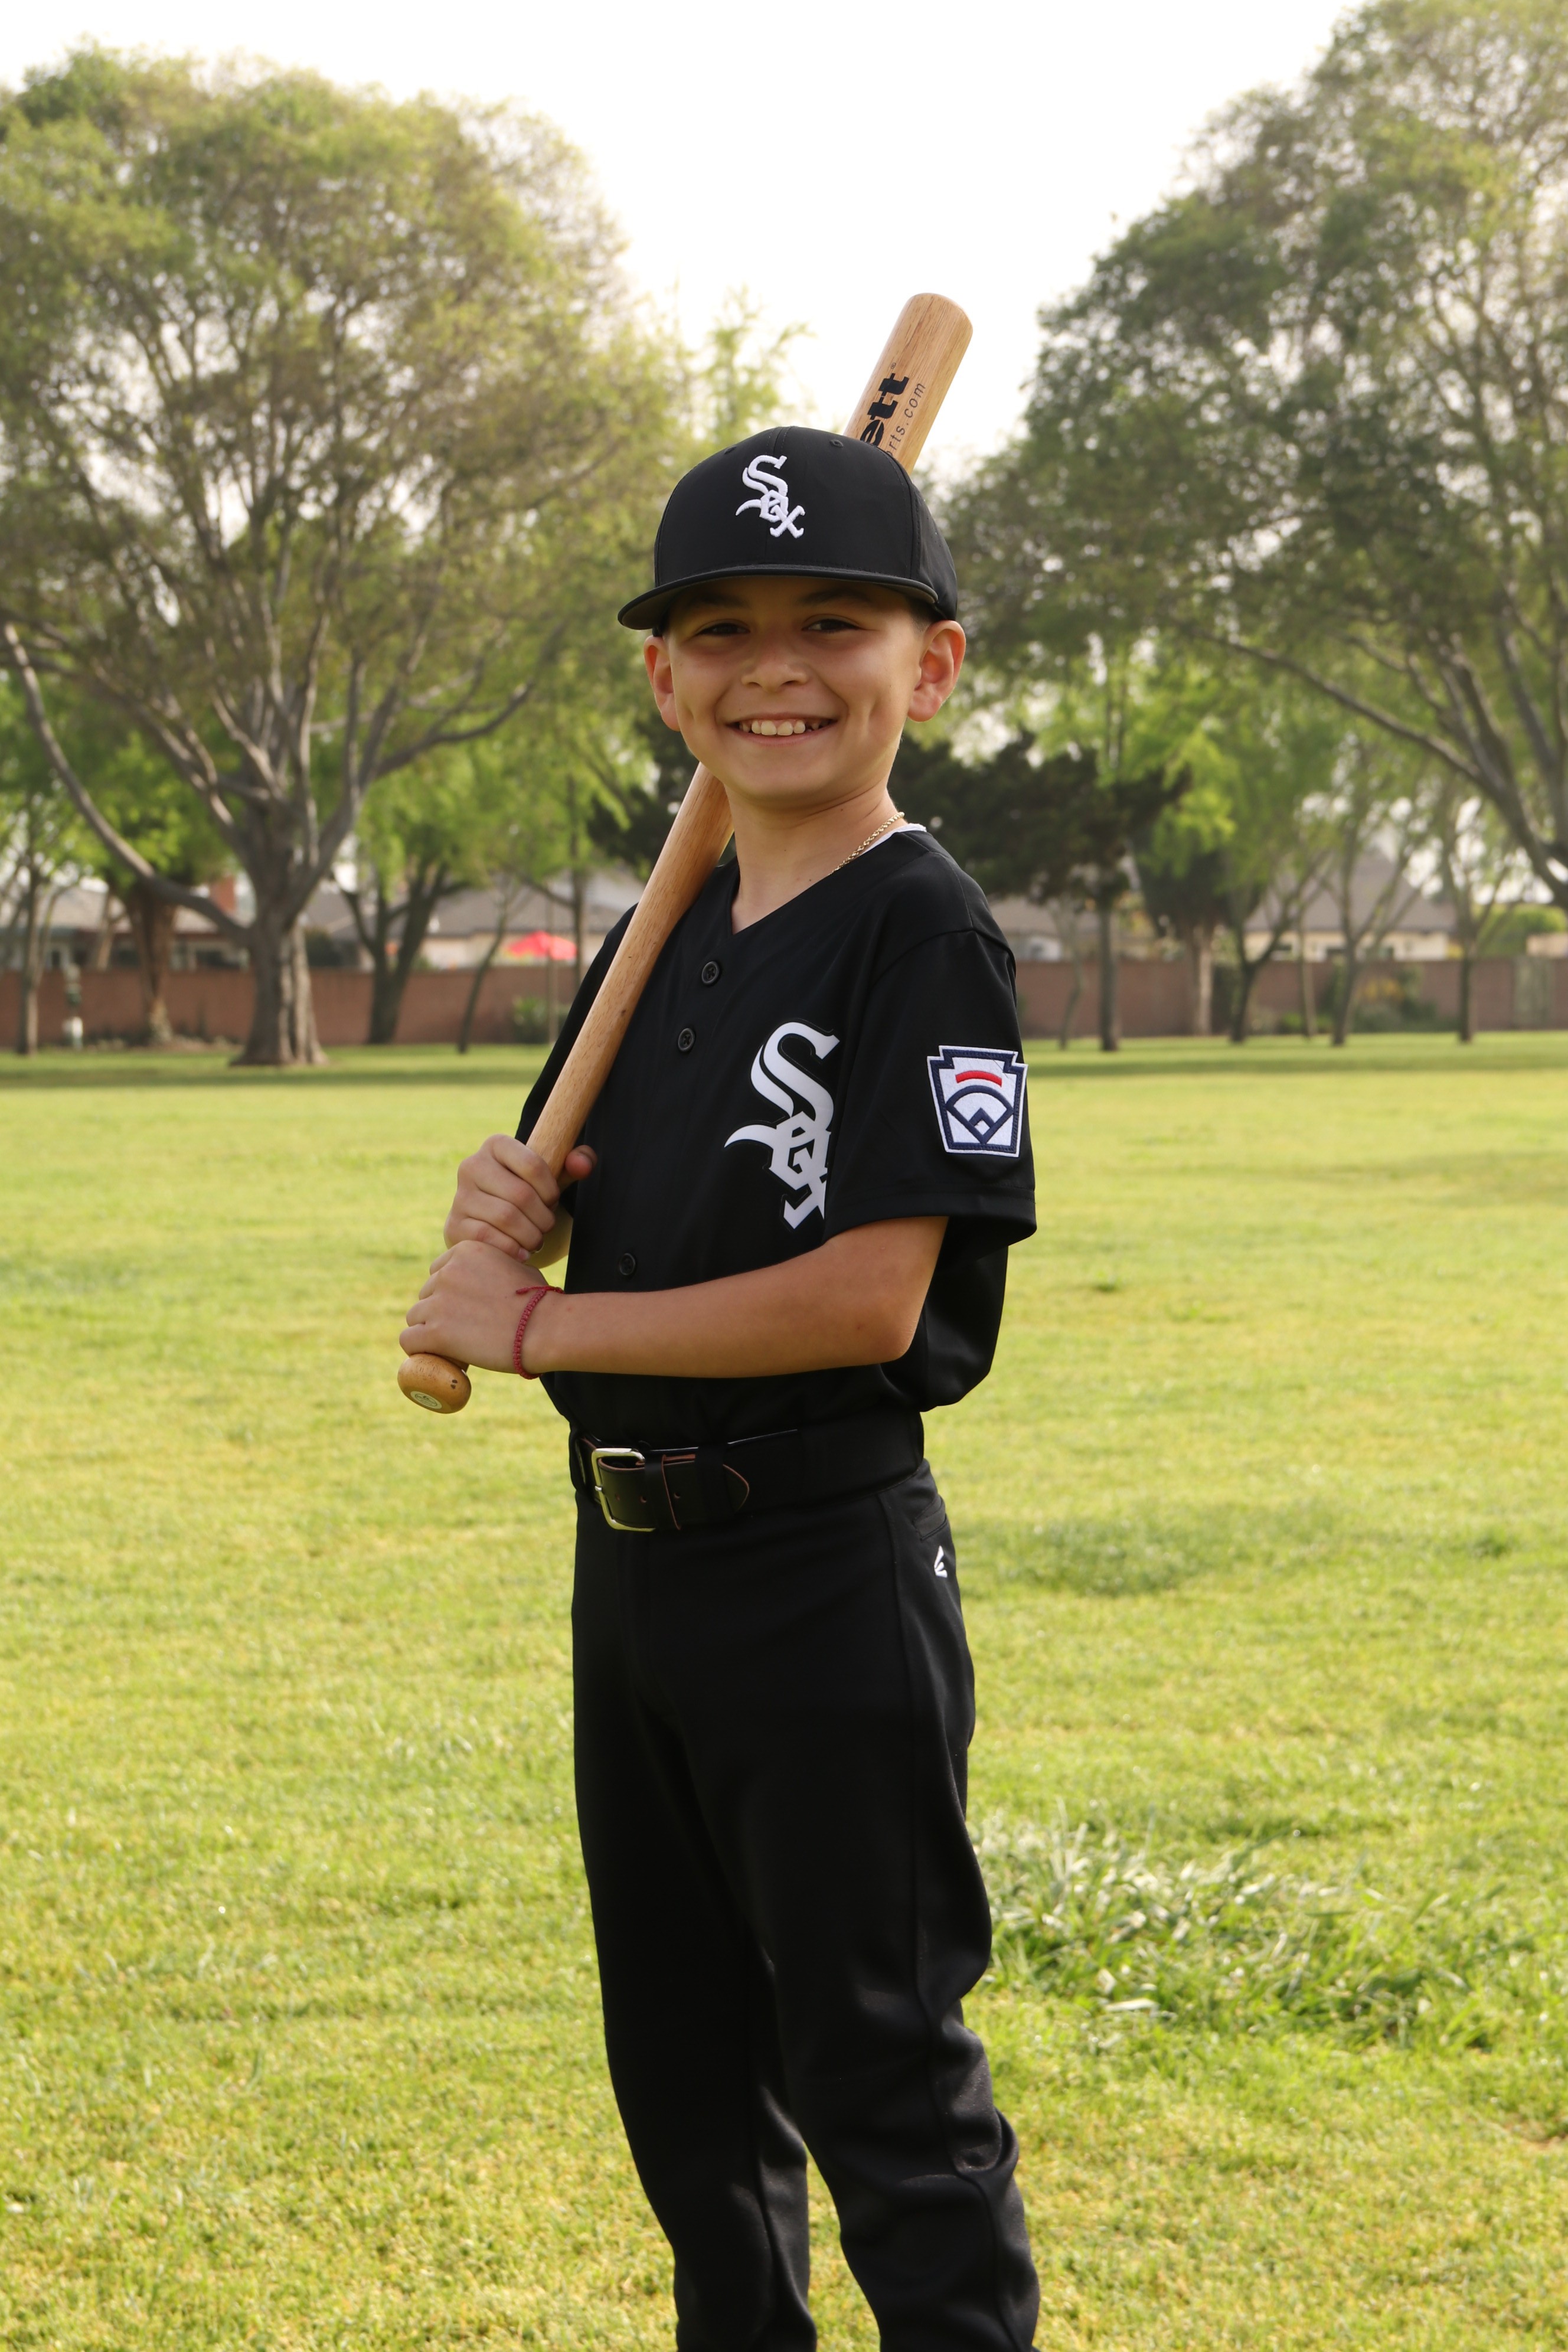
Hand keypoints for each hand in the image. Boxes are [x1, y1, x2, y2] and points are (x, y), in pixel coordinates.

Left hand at [400, 1240, 555, 1374]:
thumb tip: (490, 1281)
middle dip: (440, 1311)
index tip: (463, 1308)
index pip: (438, 1272)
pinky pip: (409, 1340)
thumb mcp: (515, 1266)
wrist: (544, 1327)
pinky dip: (418, 1349)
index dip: (449, 1292)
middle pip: (426, 1294)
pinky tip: (432, 1355)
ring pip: (415, 1317)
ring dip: (429, 1330)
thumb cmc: (539, 1301)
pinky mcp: (435, 1331)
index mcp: (464, 1252)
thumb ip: (493, 1268)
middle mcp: (447, 1272)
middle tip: (463, 1330)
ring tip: (452, 1345)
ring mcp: (439, 1302)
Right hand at [444, 1135, 596, 1261]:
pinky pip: (488, 1238)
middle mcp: (471, 1165)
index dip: (550, 1189)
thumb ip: (577, 1163)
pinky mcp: (454, 1225)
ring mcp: (460, 1196)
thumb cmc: (529, 1194)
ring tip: (536, 1239)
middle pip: (521, 1194)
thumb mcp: (553, 1176)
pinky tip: (522, 1252)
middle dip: (543, 1217)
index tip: (552, 1200)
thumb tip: (582, 1164)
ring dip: (531, 1235)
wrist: (495, 1222)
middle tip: (547, 1226)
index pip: (532, 1163)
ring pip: (506, 1218)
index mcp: (496, 1145)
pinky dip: (512, 1249)